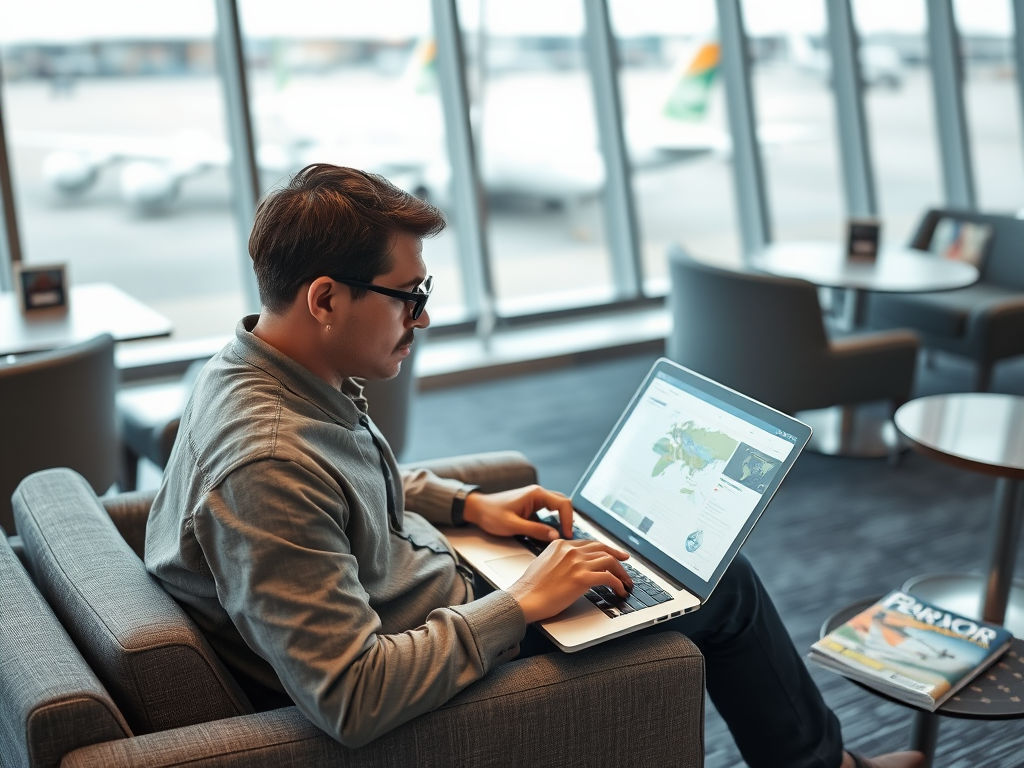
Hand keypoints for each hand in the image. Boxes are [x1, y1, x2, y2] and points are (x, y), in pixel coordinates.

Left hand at [461, 484, 573, 539]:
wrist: (477, 509)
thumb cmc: (491, 514)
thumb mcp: (513, 526)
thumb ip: (535, 531)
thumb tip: (555, 536)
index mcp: (536, 494)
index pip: (563, 504)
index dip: (568, 520)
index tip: (568, 535)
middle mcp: (538, 493)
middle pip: (563, 503)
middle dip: (568, 519)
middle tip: (567, 536)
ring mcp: (535, 499)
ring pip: (556, 507)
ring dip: (561, 520)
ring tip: (561, 536)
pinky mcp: (531, 505)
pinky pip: (548, 512)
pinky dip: (553, 521)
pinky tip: (550, 533)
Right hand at [506, 539, 632, 622]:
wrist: (525, 599)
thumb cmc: (531, 587)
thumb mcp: (544, 562)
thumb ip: (560, 559)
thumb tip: (573, 566)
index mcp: (561, 545)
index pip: (590, 543)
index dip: (604, 549)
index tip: (612, 554)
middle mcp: (571, 550)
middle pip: (602, 548)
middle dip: (617, 556)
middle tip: (625, 562)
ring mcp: (577, 562)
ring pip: (609, 561)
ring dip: (621, 573)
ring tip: (625, 582)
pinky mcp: (582, 578)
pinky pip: (608, 577)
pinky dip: (618, 583)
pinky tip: (619, 590)